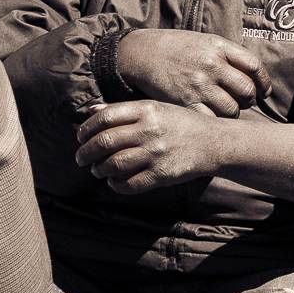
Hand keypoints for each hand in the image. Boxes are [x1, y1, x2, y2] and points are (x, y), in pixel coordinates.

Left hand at [75, 99, 221, 196]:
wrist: (213, 143)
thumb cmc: (180, 123)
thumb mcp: (154, 108)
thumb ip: (123, 110)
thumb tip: (91, 111)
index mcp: (146, 110)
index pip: (105, 117)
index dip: (86, 129)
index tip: (80, 137)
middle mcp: (149, 130)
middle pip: (105, 141)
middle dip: (86, 152)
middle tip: (80, 158)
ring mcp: (155, 153)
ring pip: (114, 164)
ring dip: (99, 169)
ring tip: (96, 170)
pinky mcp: (162, 174)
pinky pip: (130, 183)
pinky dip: (116, 184)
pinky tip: (113, 181)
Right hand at [113, 28, 269, 115]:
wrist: (141, 53)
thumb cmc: (174, 48)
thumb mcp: (203, 41)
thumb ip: (227, 56)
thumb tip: (252, 76)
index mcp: (218, 47)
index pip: (254, 66)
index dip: (263, 82)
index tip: (263, 91)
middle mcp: (211, 65)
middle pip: (247, 90)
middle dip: (249, 99)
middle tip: (242, 102)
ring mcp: (198, 84)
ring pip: (232, 109)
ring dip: (232, 112)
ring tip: (224, 109)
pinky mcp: (185, 101)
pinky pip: (211, 119)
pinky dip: (214, 121)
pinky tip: (209, 116)